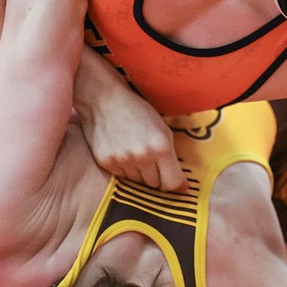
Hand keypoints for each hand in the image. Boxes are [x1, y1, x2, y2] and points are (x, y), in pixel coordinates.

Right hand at [74, 77, 186, 191]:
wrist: (104, 99)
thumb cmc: (137, 111)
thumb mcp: (162, 129)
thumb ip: (172, 156)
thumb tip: (182, 186)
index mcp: (161, 147)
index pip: (172, 183)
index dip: (175, 185)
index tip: (176, 184)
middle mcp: (142, 156)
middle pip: (154, 184)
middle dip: (156, 176)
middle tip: (152, 160)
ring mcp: (123, 160)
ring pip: (137, 181)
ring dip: (139, 172)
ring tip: (134, 152)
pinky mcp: (106, 162)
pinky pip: (120, 176)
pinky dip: (123, 168)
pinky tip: (121, 151)